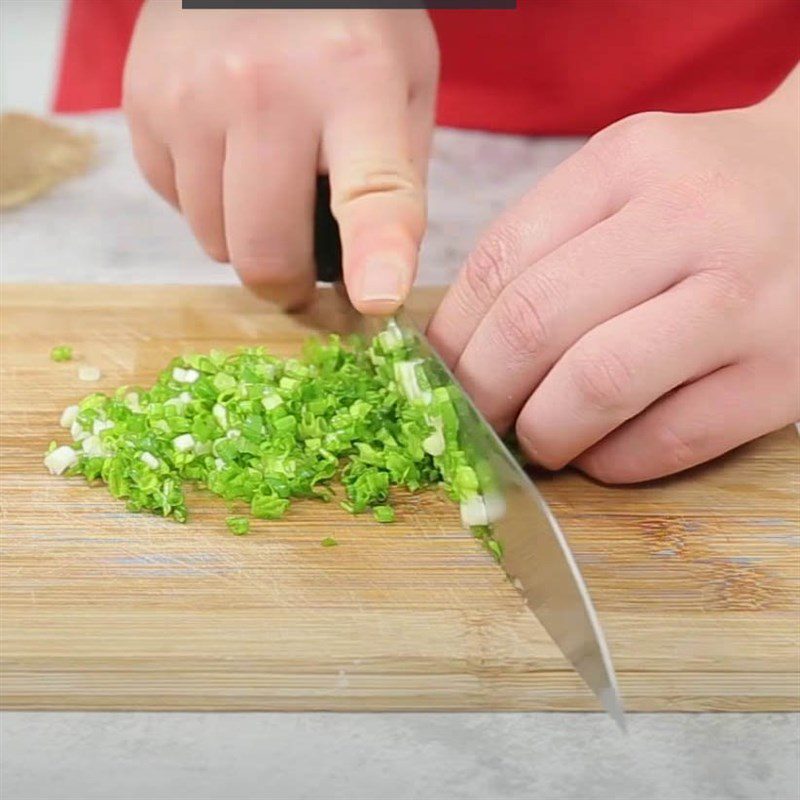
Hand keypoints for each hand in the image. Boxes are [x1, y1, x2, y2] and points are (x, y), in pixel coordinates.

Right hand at [123, 2, 437, 311]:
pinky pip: (176, 203)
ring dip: (246, 238)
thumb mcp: (404, 87)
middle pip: (264, 252)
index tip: (376, 303)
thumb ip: (397, 183)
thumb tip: (374, 282)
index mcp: (355, 84)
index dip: (375, 258)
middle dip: (289, 284)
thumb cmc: (345, 28)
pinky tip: (228, 153)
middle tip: (305, 269)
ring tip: (268, 184)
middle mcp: (263, 91)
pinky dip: (207, 202)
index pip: (370, 190)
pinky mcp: (142, 106)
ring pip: (214, 241)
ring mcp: (190, 98)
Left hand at [428, 67, 799, 482]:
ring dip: (545, 432)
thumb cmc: (710, 194)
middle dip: (483, 392)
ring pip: (598, 385)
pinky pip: (671, 439)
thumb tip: (461, 347)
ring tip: (536, 440)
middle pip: (535, 325)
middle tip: (475, 418)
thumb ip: (548, 244)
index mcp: (627, 162)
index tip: (435, 376)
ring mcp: (745, 300)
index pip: (499, 261)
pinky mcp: (785, 374)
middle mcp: (689, 221)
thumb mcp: (628, 178)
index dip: (451, 336)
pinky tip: (601, 454)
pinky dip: (614, 462)